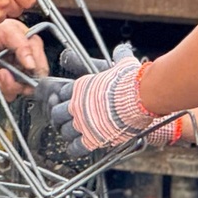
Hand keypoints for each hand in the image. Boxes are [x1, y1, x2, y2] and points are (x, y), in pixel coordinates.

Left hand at [0, 20, 47, 100]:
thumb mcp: (7, 32)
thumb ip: (22, 46)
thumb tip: (32, 64)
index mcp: (33, 46)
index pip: (41, 69)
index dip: (32, 75)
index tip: (17, 73)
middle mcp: (26, 61)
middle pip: (30, 84)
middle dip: (14, 82)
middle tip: (2, 73)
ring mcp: (16, 72)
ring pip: (17, 91)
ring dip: (3, 84)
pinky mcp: (5, 81)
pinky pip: (6, 94)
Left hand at [37, 44, 182, 156]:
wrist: (140, 99)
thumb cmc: (130, 81)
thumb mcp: (122, 64)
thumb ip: (118, 56)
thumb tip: (122, 49)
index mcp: (80, 87)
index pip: (62, 93)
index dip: (64, 97)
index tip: (69, 100)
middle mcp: (77, 105)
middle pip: (57, 113)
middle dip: (60, 116)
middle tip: (67, 119)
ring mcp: (82, 123)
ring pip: (64, 131)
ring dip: (68, 133)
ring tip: (74, 133)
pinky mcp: (91, 139)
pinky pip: (75, 148)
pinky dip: (74, 148)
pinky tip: (76, 147)